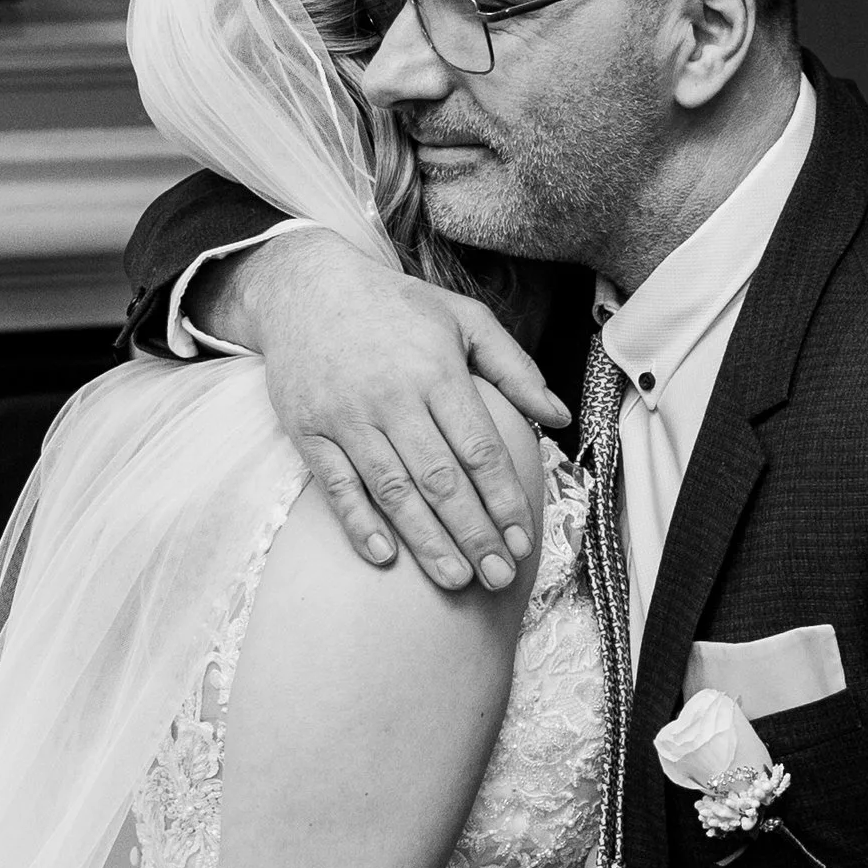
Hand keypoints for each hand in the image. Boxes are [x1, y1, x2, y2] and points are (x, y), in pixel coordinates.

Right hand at [203, 231, 567, 590]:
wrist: (307, 287)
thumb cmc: (397, 308)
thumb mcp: (464, 319)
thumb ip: (515, 368)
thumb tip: (560, 416)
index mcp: (437, 370)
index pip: (478, 448)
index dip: (503, 499)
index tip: (523, 540)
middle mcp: (392, 396)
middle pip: (440, 478)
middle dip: (474, 533)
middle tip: (499, 576)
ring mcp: (347, 415)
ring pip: (393, 490)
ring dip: (426, 540)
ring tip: (456, 580)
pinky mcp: (308, 430)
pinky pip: (337, 486)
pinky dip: (359, 523)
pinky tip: (386, 557)